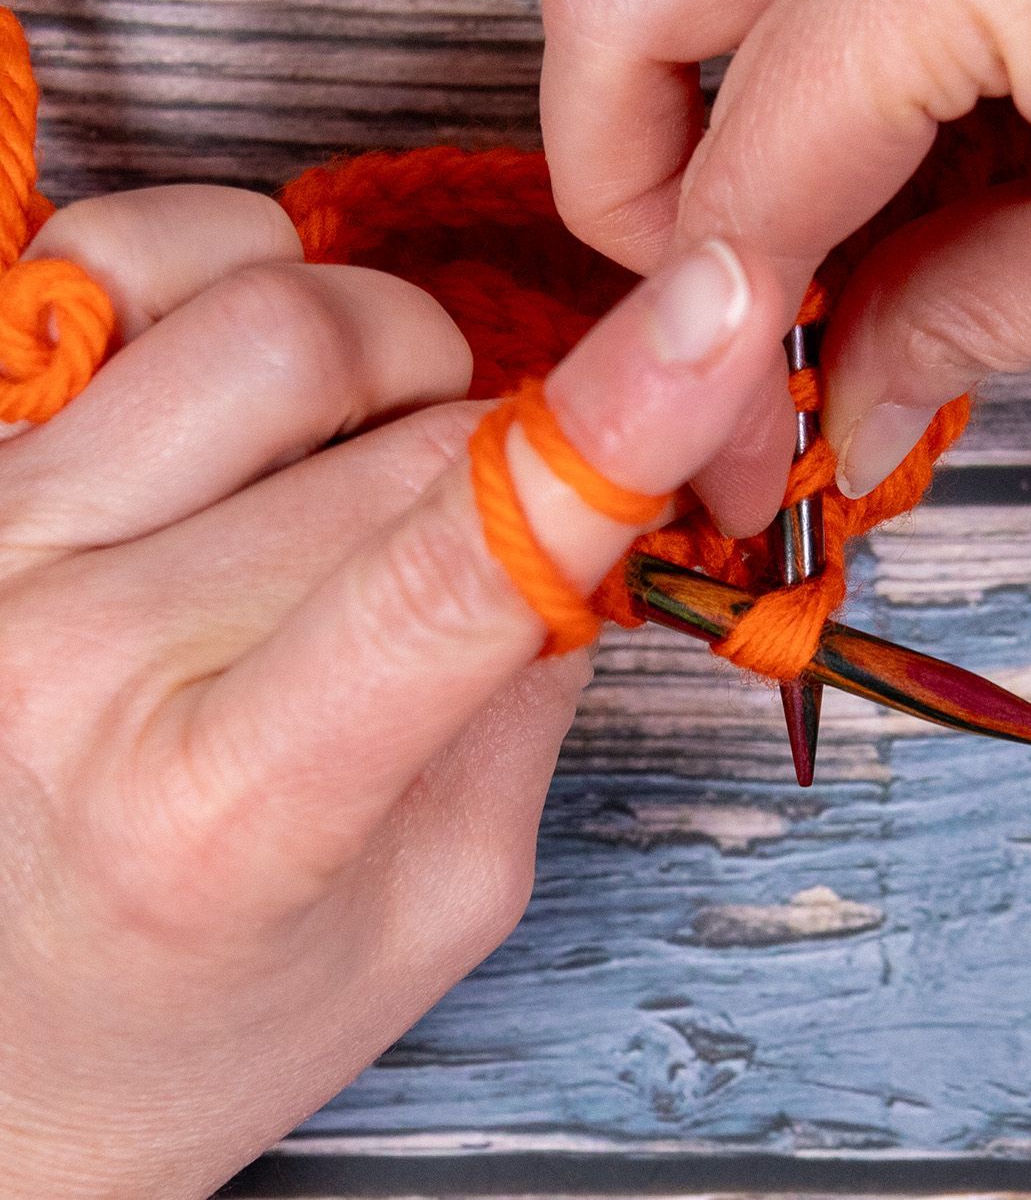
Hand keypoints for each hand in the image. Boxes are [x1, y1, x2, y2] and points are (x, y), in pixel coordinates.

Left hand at [0, 186, 777, 1197]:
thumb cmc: (201, 1009)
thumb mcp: (434, 903)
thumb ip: (522, 696)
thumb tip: (583, 501)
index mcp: (220, 814)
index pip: (449, 582)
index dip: (610, 436)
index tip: (726, 313)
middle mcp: (71, 654)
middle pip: (418, 441)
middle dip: (517, 465)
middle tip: (512, 521)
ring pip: (285, 315)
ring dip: (396, 364)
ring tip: (368, 458)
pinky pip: (124, 254)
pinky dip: (239, 273)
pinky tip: (261, 383)